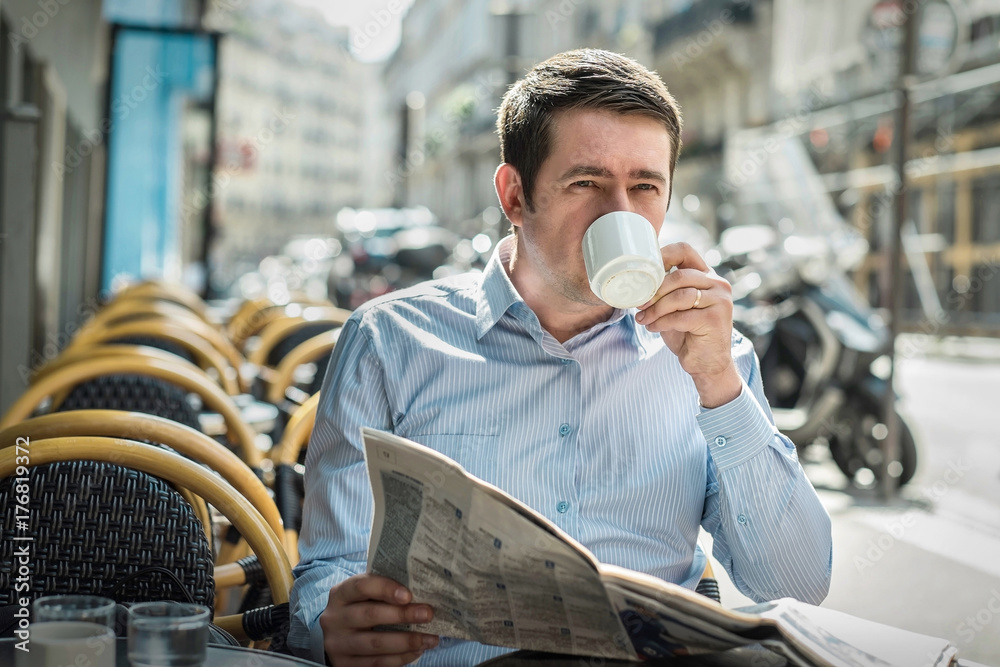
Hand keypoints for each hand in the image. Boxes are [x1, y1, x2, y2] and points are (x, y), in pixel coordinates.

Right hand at [319, 573, 438, 666]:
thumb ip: (383, 590)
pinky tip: (417, 650)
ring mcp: (338, 644)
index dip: (386, 588)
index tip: (409, 595)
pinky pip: (377, 663)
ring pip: (375, 643)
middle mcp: (335, 619)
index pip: (362, 586)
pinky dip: (400, 658)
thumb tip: (420, 589)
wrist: (336, 635)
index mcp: (340, 594)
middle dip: (403, 615)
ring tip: (430, 638)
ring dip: (407, 641)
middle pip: (370, 615)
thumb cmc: (359, 607)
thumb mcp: (363, 595)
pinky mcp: (346, 664)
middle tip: (428, 614)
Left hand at [635, 242, 741, 407]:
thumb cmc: (687, 333)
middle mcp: (718, 284)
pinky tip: (653, 328)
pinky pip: (682, 316)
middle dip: (654, 290)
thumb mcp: (673, 307)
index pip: (685, 251)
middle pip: (680, 276)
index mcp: (706, 276)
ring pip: (680, 296)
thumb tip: (634, 280)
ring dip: (656, 309)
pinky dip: (662, 322)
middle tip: (639, 303)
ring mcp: (720, 301)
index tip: (643, 270)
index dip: (662, 255)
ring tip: (643, 318)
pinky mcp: (716, 319)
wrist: (706, 363)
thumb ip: (664, 291)